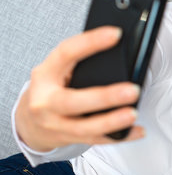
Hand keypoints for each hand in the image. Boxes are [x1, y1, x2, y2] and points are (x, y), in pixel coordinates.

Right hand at [15, 26, 144, 151]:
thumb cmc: (51, 88)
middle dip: (104, 97)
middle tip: (132, 90)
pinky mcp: (69, 139)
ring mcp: (55, 124)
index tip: (116, 34)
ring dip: (112, 122)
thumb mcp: (56, 71)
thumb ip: (80, 62)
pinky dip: (120, 136)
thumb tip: (120, 51)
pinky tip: (138, 130)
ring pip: (85, 128)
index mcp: (44, 75)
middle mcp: (45, 101)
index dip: (90, 43)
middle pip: (73, 101)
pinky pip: (97, 140)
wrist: (29, 121)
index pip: (65, 53)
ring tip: (133, 113)